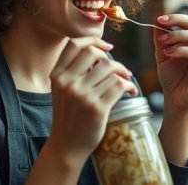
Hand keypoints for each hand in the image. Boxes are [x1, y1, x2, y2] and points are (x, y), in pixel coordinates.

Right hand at [47, 37, 136, 161]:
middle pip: (94, 53)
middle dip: (111, 58)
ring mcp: (82, 95)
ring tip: (126, 79)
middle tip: (118, 69)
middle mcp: (68, 83)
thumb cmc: (68, 116)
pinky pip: (119, 86)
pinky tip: (130, 91)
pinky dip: (129, 86)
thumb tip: (98, 53)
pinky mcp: (97, 108)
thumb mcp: (61, 90)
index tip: (106, 47)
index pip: (73, 44)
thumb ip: (73, 71)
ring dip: (123, 72)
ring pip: (110, 68)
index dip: (93, 40)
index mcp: (57, 75)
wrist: (66, 146)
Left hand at [153, 14, 187, 112]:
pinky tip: (169, 53)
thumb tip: (157, 20)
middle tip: (160, 26)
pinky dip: (183, 50)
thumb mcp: (163, 54)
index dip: (176, 17)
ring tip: (163, 45)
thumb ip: (161, 38)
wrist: (175, 99)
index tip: (159, 19)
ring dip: (178, 37)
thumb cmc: (172, 77)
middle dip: (177, 23)